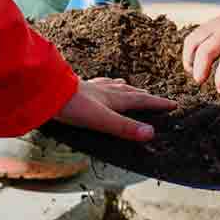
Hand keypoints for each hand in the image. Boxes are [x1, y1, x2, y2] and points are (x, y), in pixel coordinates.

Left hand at [54, 77, 176, 140]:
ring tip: (129, 87)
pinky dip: (104, 85)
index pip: (141, 101)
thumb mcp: (102, 120)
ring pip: (114, 87)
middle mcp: (106, 91)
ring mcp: (92, 89)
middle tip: (154, 97)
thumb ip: (125, 128)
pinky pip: (97, 85)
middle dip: (144, 96)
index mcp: (114, 99)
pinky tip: (98, 86)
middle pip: (130, 92)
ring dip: (125, 88)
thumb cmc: (73, 106)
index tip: (173, 104)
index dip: (158, 103)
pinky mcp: (78, 89)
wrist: (47, 92)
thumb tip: (151, 133)